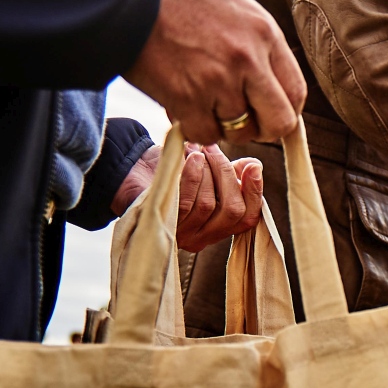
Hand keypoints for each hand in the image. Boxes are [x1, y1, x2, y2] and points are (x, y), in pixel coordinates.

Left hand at [113, 142, 265, 250]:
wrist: (134, 172)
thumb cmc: (175, 172)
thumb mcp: (209, 171)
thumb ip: (233, 173)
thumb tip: (254, 167)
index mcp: (218, 228)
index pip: (247, 218)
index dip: (254, 192)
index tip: (253, 166)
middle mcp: (202, 238)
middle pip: (232, 211)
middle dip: (227, 175)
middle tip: (214, 150)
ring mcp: (182, 234)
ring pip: (209, 204)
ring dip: (207, 171)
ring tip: (198, 151)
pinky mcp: (165, 224)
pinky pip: (186, 202)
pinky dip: (193, 176)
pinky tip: (190, 159)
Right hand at [124, 0, 305, 144]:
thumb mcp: (234, 8)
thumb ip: (258, 45)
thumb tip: (273, 85)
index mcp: (265, 33)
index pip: (296, 92)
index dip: (287, 112)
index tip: (271, 115)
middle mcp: (248, 58)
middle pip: (279, 122)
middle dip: (264, 130)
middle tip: (245, 124)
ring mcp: (218, 80)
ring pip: (239, 132)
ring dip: (222, 125)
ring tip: (203, 102)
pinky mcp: (187, 97)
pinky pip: (205, 135)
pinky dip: (196, 128)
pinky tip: (184, 107)